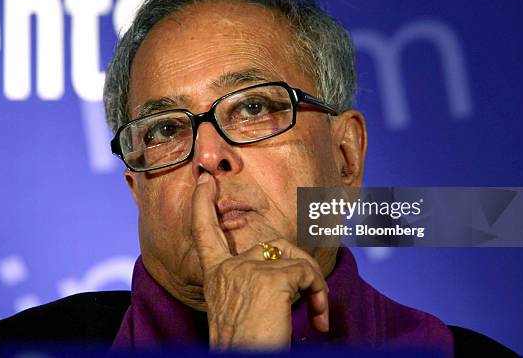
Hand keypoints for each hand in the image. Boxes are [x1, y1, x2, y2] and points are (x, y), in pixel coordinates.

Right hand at [191, 173, 328, 350]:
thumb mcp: (235, 310)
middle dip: (302, 268)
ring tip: (317, 317)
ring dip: (315, 288)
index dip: (202, 204)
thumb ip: (248, 284)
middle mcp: (228, 268)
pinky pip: (308, 274)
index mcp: (215, 275)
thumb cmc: (244, 344)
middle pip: (275, 246)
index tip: (204, 180)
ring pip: (297, 261)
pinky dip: (320, 295)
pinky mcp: (271, 279)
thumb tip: (285, 271)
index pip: (204, 231)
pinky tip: (318, 320)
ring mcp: (249, 270)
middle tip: (314, 300)